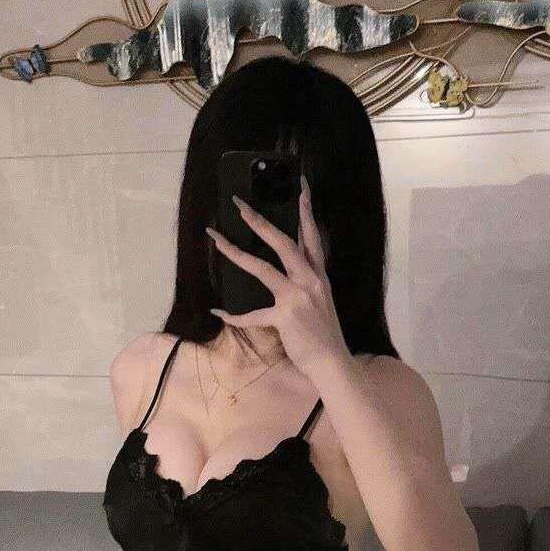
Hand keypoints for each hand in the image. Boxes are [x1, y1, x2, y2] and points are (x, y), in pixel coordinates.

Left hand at [206, 175, 349, 377]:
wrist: (332, 362)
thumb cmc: (324, 335)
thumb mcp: (320, 302)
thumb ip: (306, 284)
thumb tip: (286, 273)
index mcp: (319, 276)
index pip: (313, 237)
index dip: (306, 212)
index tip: (300, 188)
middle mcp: (309, 281)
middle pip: (283, 243)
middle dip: (260, 222)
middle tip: (240, 205)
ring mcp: (296, 297)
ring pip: (262, 268)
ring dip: (236, 253)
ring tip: (217, 239)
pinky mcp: (284, 317)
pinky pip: (251, 315)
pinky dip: (233, 316)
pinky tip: (218, 312)